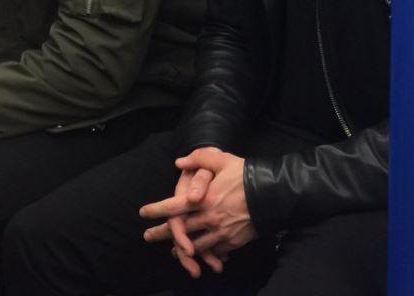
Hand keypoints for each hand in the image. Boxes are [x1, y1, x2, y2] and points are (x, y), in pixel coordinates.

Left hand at [141, 147, 256, 275]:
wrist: (271, 194)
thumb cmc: (244, 174)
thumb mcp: (221, 159)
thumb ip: (199, 158)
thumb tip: (179, 162)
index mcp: (203, 199)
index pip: (173, 207)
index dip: (156, 210)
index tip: (143, 213)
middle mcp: (208, 218)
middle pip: (180, 230)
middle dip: (162, 234)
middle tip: (148, 236)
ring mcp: (220, 232)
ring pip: (196, 246)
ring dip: (182, 250)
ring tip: (172, 252)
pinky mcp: (232, 242)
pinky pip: (215, 251)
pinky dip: (206, 254)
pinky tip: (201, 254)